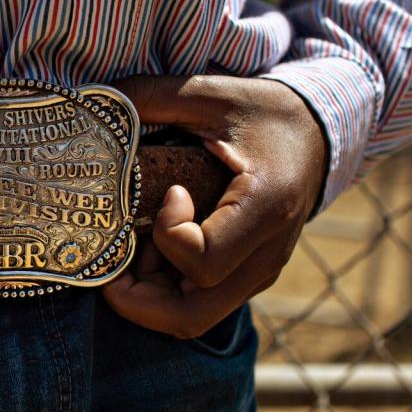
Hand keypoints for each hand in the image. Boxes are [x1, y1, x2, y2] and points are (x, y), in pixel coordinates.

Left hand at [102, 75, 326, 338]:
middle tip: (111, 261)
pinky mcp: (248, 276)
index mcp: (266, 207)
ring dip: (148, 294)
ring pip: (192, 317)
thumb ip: (152, 95)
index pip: (205, 262)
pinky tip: (152, 248)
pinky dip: (164, 289)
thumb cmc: (266, 112)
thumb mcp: (213, 93)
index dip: (170, 236)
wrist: (320, 133)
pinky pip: (201, 303)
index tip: (170, 192)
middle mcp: (266, 254)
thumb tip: (90, 102)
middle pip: (191, 314)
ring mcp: (258, 272)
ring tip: (134, 246)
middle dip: (136, 300)